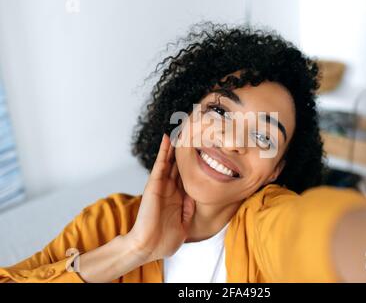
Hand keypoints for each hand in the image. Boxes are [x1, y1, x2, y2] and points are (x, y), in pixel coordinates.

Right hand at [125, 133, 195, 262]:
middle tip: (192, 134)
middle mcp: (170, 190)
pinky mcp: (154, 184)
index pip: (187, 178)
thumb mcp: (184, 224)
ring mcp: (162, 186)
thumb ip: (189, 209)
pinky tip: (167, 138)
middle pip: (179, 166)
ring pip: (169, 161)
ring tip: (181, 130)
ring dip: (174, 147)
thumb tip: (196, 196)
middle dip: (185, 152)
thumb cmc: (165, 241)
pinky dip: (163, 151)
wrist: (149, 247)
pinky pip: (160, 164)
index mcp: (178, 199)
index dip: (195, 166)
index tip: (204, 153)